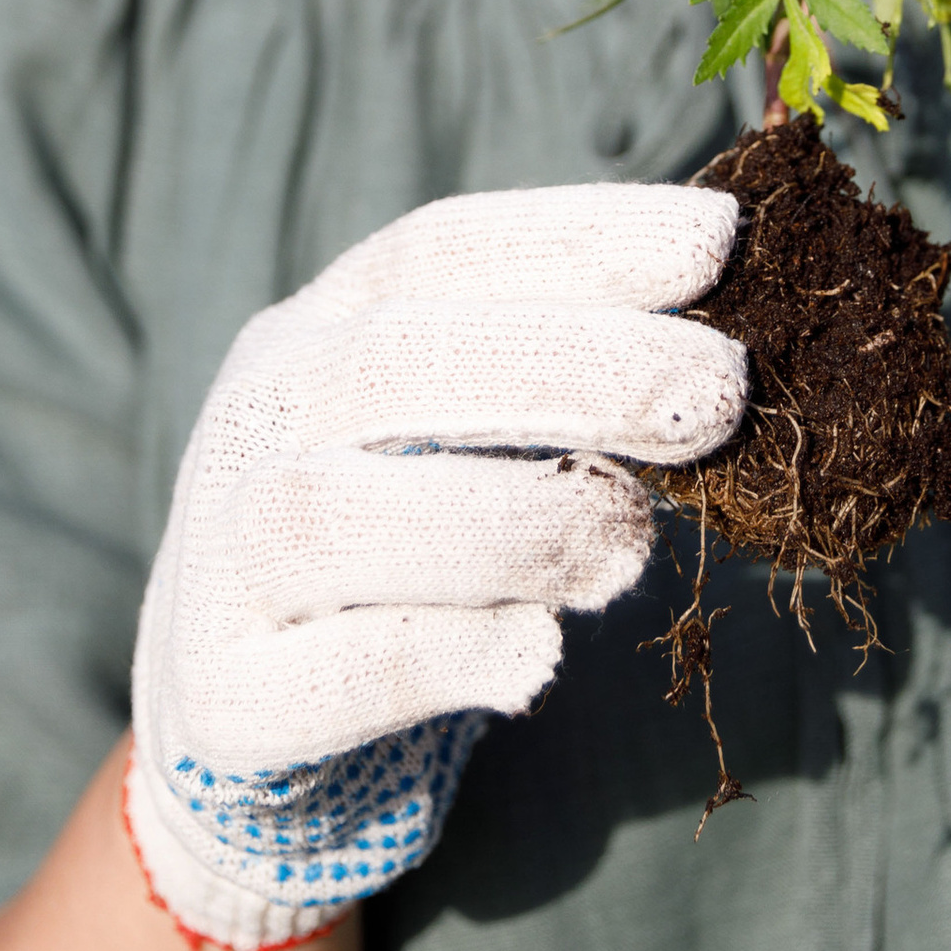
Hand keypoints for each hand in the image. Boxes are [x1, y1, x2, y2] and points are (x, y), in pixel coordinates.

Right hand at [127, 183, 744, 949]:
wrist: (243, 712)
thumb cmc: (399, 541)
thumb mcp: (454, 434)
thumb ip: (558, 389)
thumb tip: (729, 359)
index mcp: (321, 324)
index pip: (445, 246)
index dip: (583, 237)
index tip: (721, 242)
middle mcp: (257, 414)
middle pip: (400, 359)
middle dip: (577, 368)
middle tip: (722, 394)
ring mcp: (220, 552)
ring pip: (338, 513)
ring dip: (512, 519)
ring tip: (633, 544)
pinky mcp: (229, 695)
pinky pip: (334, 670)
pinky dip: (445, 653)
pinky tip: (537, 653)